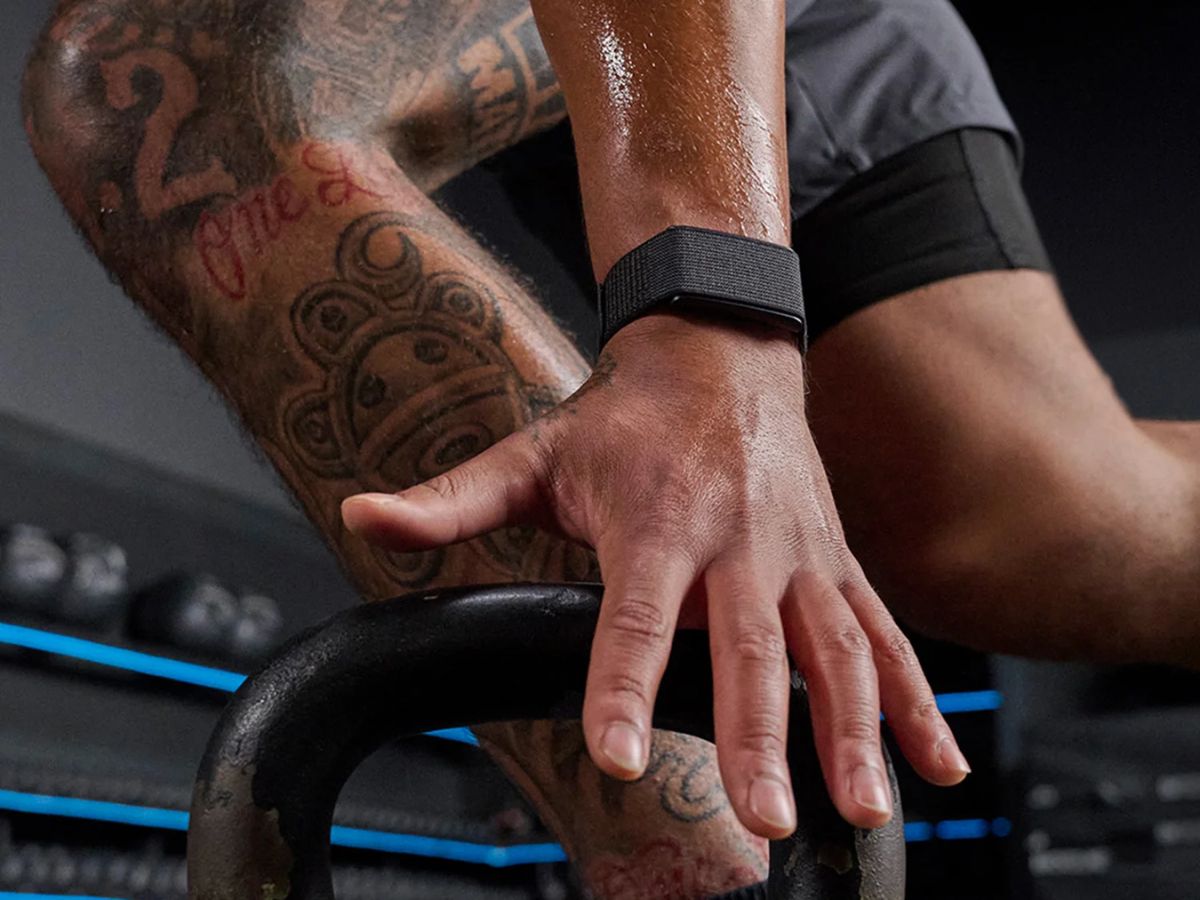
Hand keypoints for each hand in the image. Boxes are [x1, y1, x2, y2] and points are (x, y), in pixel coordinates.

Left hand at [341, 311, 969, 837]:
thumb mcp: (536, 451)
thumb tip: (362, 518)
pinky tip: (935, 768)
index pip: (636, 614)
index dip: (623, 683)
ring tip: (860, 809)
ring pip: (834, 648)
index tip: (617, 754)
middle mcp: (739, 540)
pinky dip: (915, 702)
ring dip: (853, 729)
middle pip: (749, 647)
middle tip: (766, 817)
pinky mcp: (836, 563)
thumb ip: (454, 499)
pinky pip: (884, 635)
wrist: (721, 349)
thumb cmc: (624, 416)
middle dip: (758, 735)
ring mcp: (799, 554)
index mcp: (658, 519)